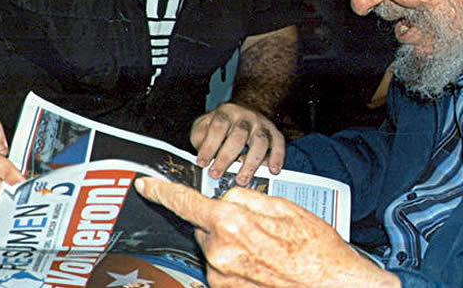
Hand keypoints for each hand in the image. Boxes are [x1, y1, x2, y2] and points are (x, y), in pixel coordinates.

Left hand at [135, 177, 399, 287]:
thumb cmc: (317, 250)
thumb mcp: (284, 207)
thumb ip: (246, 197)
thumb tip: (225, 198)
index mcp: (231, 223)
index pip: (186, 202)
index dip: (162, 191)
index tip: (145, 186)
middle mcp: (219, 252)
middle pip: (205, 225)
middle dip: (223, 220)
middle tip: (259, 228)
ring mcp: (221, 277)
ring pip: (214, 247)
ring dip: (232, 243)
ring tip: (268, 251)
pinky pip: (223, 268)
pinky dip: (237, 262)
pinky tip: (264, 266)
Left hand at [190, 102, 283, 184]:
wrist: (245, 110)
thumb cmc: (221, 124)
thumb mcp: (205, 125)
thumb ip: (201, 139)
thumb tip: (202, 158)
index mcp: (226, 112)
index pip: (218, 127)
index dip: (209, 146)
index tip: (202, 163)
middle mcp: (246, 116)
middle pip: (238, 136)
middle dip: (226, 157)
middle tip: (216, 174)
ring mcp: (261, 124)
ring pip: (259, 141)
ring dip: (251, 163)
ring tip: (242, 179)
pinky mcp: (274, 132)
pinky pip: (279, 144)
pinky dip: (277, 157)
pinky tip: (272, 170)